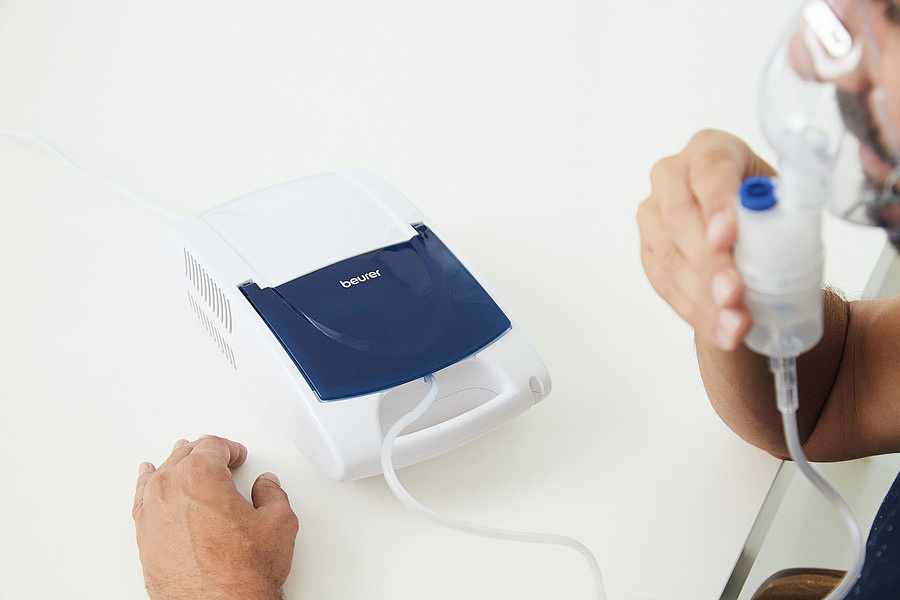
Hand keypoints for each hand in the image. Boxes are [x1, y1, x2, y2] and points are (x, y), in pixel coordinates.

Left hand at [132, 436, 298, 599]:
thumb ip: (272, 494)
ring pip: (161, 474)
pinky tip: (148, 480)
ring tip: (182, 459)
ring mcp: (152, 513)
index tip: (237, 456)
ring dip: (176, 465)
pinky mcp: (144, 537)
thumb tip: (266, 486)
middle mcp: (170, 489)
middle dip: (204, 454)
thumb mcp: (278, 523)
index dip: (230, 448)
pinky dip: (148, 486)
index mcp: (201, 476)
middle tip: (219, 459)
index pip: (213, 446)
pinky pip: (142, 499)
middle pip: (184, 455)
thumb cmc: (242, 573)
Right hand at [637, 130, 775, 350]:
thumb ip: (781, 209)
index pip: (709, 169)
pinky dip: (696, 312)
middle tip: (733, 292)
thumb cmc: (766, 212)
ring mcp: (654, 214)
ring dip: (703, 295)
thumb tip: (786, 224)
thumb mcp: (782, 202)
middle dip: (708, 261)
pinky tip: (721, 330)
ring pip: (669, 256)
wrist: (746, 235)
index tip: (727, 236)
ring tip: (734, 322)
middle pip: (680, 216)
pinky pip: (665, 284)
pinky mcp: (648, 251)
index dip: (716, 204)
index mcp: (711, 150)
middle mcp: (672, 176)